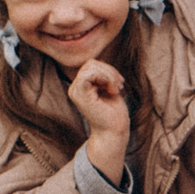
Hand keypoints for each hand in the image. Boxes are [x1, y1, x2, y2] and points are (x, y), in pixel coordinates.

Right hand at [70, 58, 129, 183]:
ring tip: (116, 89)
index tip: (119, 82)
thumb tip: (99, 63)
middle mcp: (75, 88)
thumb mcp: (108, 88)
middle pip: (91, 63)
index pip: (91, 65)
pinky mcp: (80, 95)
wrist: (114, 130)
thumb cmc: (114, 112)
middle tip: (120, 85)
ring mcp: (75, 91)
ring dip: (109, 75)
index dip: (107, 69)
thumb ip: (102, 76)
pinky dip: (105, 78)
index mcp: (81, 86)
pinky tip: (112, 90)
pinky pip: (89, 74)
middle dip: (109, 71)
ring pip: (91, 66)